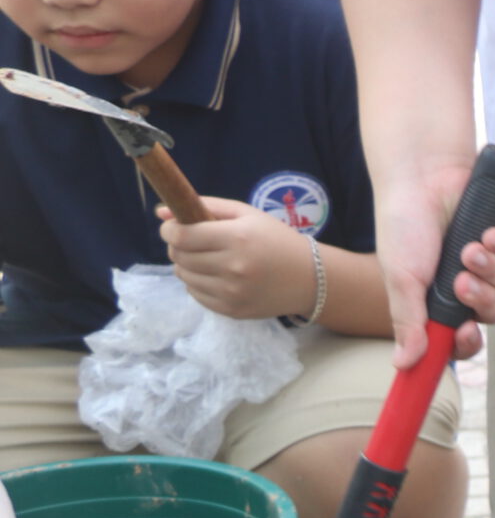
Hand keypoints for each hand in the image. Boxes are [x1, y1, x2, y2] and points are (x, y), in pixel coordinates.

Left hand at [157, 198, 316, 320]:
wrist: (311, 279)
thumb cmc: (277, 240)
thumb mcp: (247, 214)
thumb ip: (205, 206)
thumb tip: (160, 211)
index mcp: (237, 238)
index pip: (182, 235)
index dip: (169, 230)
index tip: (174, 227)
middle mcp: (233, 267)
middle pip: (179, 256)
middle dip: (178, 246)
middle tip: (193, 243)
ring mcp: (232, 292)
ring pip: (184, 276)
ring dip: (187, 266)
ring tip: (207, 260)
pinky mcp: (232, 310)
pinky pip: (196, 295)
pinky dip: (198, 284)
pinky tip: (216, 277)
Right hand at [374, 161, 494, 366]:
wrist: (421, 178)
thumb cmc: (403, 226)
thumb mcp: (399, 278)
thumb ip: (407, 321)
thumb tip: (403, 364)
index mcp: (436, 303)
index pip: (460, 340)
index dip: (468, 343)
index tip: (466, 335)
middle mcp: (462, 288)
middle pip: (491, 315)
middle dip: (482, 301)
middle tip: (463, 283)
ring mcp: (484, 265)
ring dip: (490, 270)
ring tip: (469, 249)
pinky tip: (487, 234)